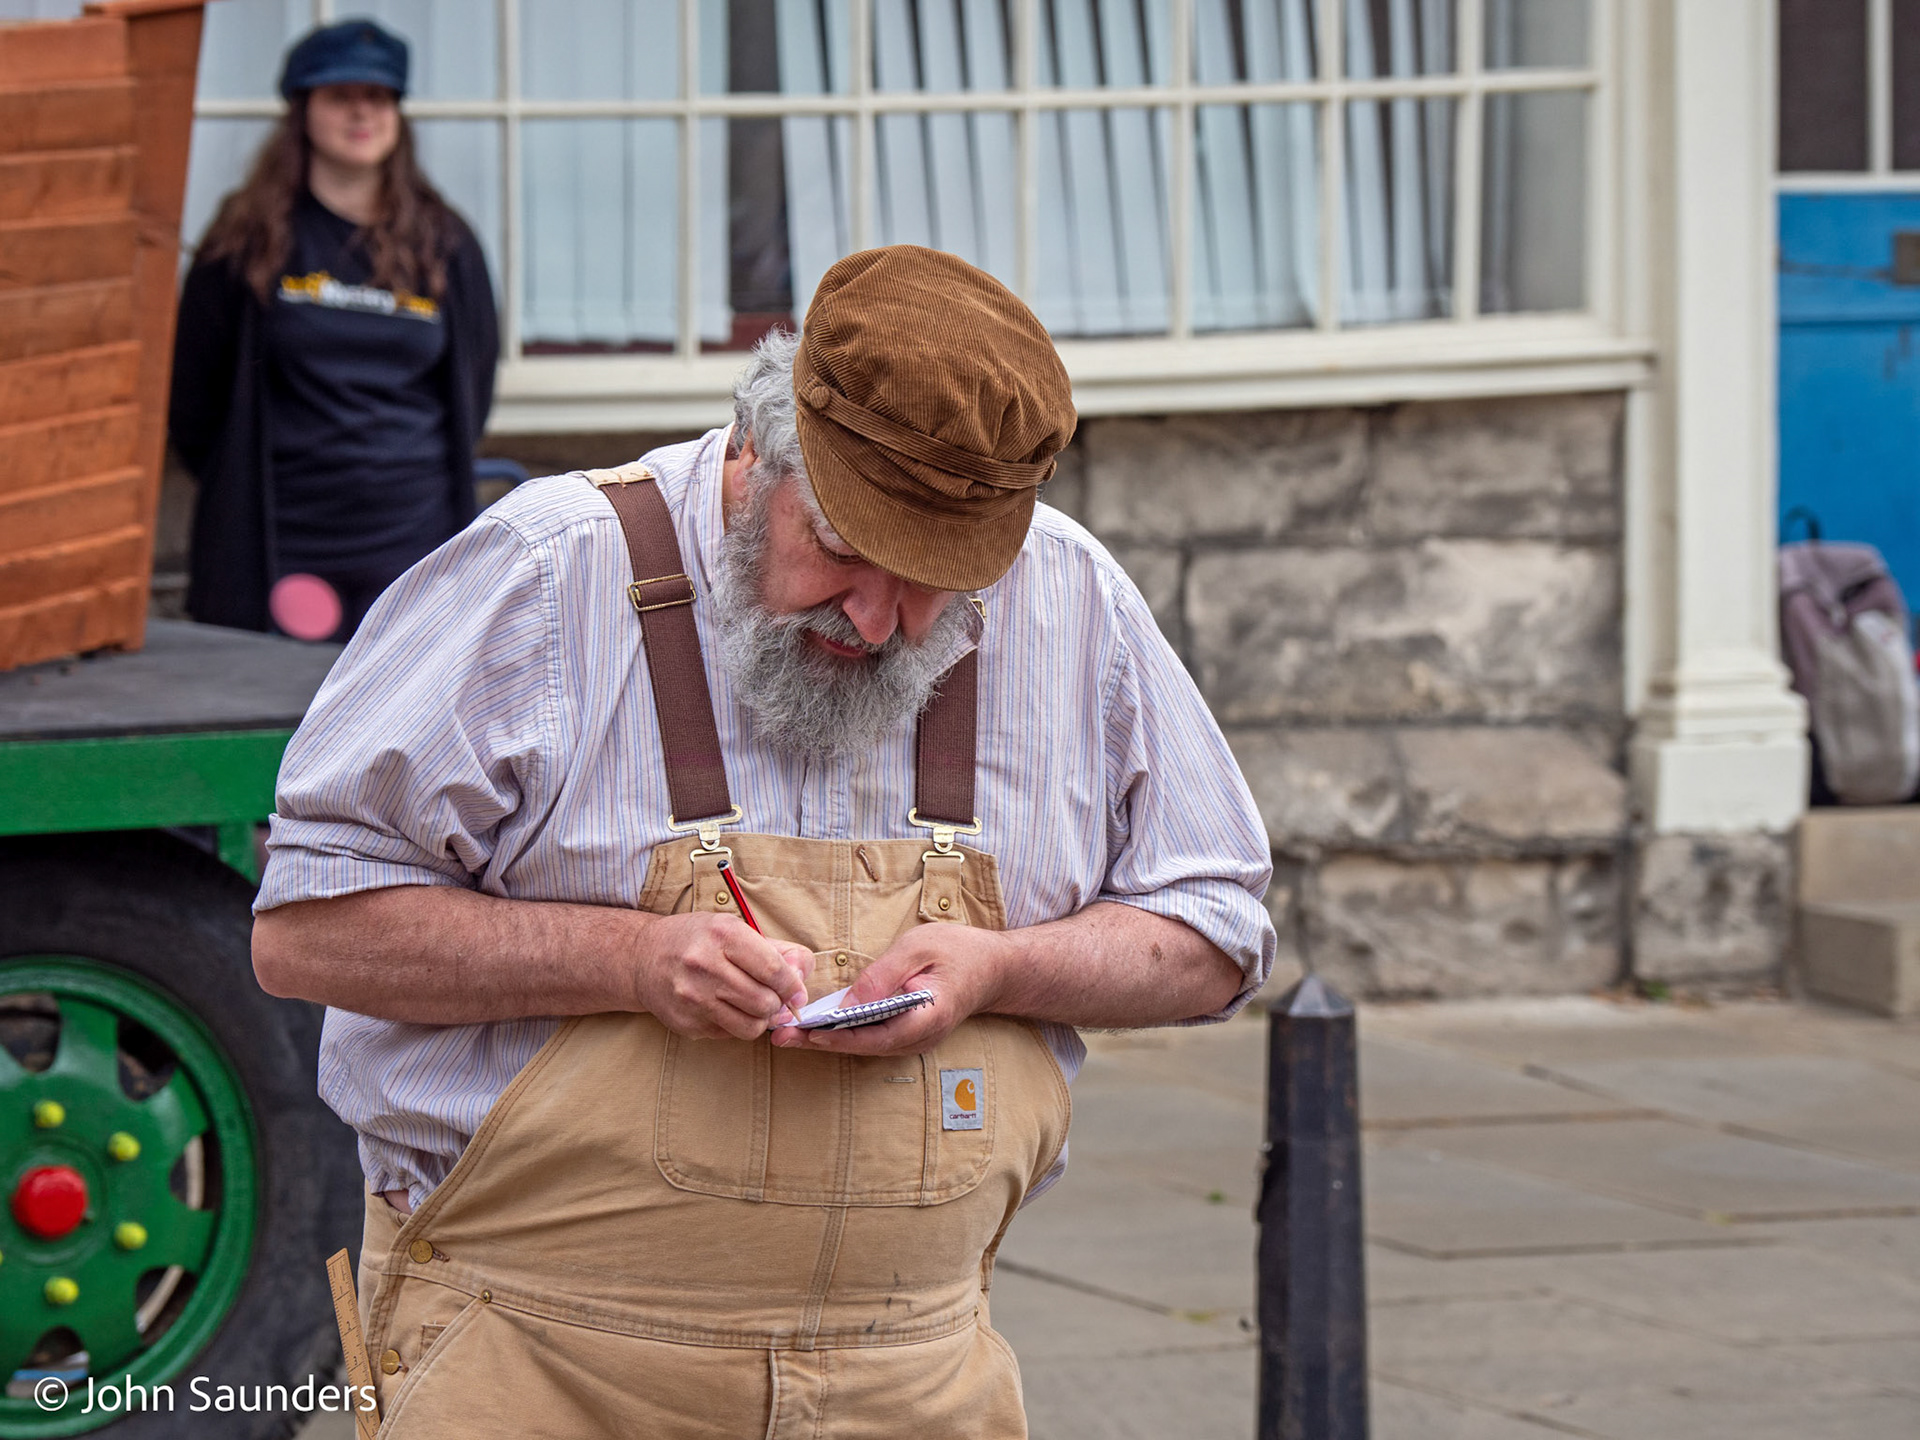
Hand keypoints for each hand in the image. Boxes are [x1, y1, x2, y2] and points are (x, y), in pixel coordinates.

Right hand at [631, 913, 812, 1040]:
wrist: (643, 957)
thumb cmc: (698, 940)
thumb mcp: (736, 929)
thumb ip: (778, 951)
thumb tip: (803, 979)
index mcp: (722, 934)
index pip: (773, 969)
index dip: (792, 986)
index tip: (796, 992)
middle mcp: (704, 964)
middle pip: (765, 1002)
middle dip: (776, 1004)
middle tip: (770, 996)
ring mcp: (692, 997)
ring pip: (751, 1026)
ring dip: (759, 1019)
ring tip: (751, 1004)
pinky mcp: (685, 1022)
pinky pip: (728, 1034)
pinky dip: (734, 1024)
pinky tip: (723, 1007)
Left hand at [773, 924, 1009, 1056]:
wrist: (995, 968)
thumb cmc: (960, 952)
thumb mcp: (920, 948)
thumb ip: (884, 975)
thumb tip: (850, 1000)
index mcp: (925, 1018)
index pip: (874, 1037)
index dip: (837, 1038)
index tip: (805, 1034)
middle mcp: (919, 1038)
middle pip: (863, 1046)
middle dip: (820, 1042)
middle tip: (781, 1037)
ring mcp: (915, 1040)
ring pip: (865, 1045)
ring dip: (828, 1040)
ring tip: (790, 1033)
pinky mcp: (908, 1034)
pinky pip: (872, 1038)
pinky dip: (844, 1033)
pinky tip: (819, 1025)